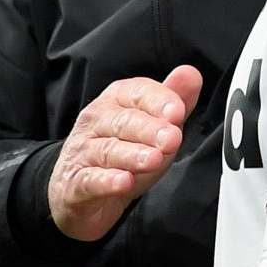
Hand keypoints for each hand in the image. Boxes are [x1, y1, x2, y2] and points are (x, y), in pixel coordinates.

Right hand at [47, 65, 202, 241]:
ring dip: (132, 155)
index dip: (158, 101)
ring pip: (107, 150)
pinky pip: (90, 180)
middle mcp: (95, 122)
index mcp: (115, 101)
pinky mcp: (75, 184)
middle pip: (122, 121)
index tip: (177, 112)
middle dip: (149, 129)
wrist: (84, 193)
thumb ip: (172, 101)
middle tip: (171, 139)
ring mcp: (82, 153)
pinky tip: (124, 182)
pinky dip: (107, 181)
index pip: (136, 93)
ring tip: (154, 160)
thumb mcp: (152, 125)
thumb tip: (191, 73)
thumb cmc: (123, 152)